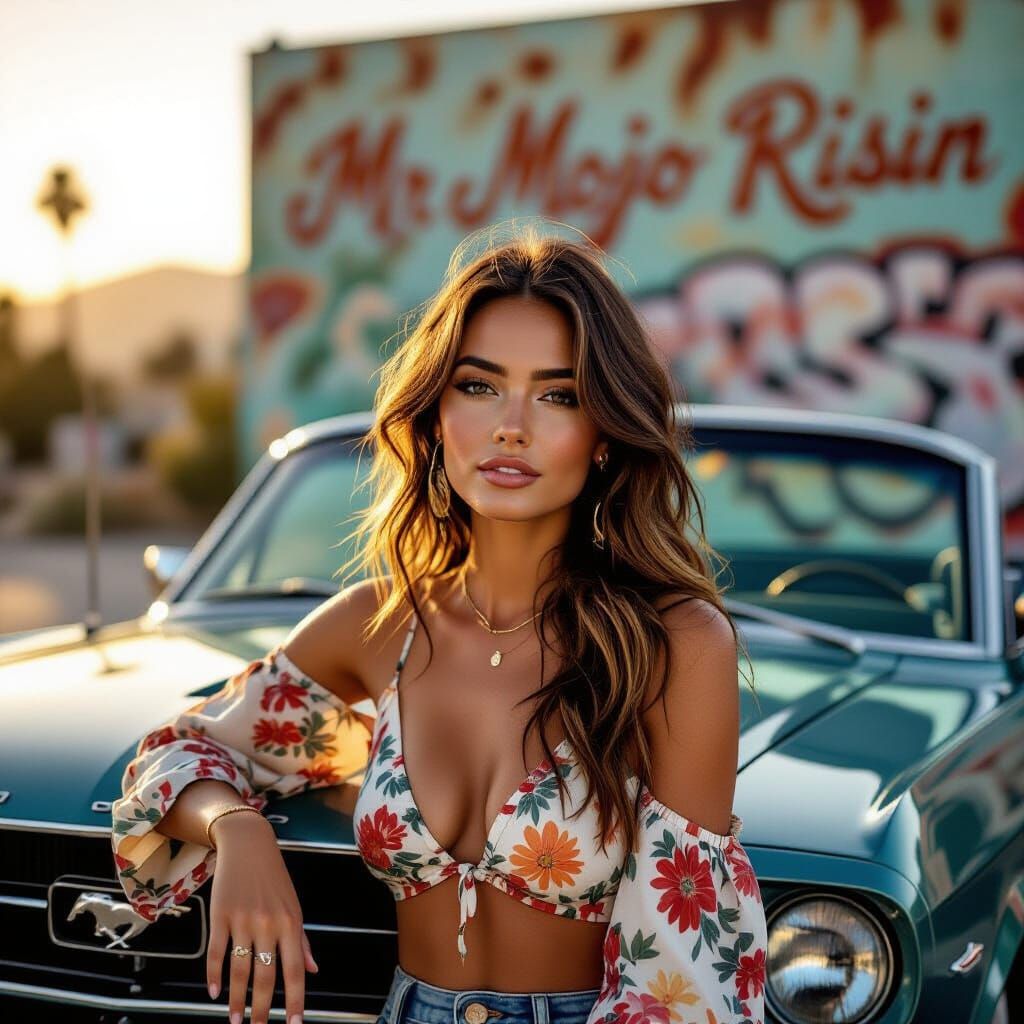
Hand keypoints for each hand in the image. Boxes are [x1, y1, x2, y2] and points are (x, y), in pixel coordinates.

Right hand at [205, 814, 318, 1023]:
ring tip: (235, 1021)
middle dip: (261, 1010)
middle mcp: (269, 923)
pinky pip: (217, 952)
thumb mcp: (294, 906)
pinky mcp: (221, 915)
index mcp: (291, 923)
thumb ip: (302, 940)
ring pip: (240, 970)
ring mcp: (243, 919)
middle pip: (265, 976)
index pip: (294, 971)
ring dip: (236, 1000)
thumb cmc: (274, 878)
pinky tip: (215, 993)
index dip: (294, 1002)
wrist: (249, 845)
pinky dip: (214, 975)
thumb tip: (313, 970)